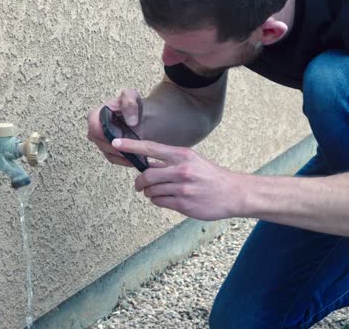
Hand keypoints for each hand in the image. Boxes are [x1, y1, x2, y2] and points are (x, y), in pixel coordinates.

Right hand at [87, 89, 144, 167]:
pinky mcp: (108, 151)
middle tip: (130, 146)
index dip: (104, 133)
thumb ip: (129, 102)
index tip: (120, 136)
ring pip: (106, 151)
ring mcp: (101, 141)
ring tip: (135, 152)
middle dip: (114, 145)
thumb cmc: (134, 106)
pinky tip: (134, 159)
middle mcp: (95, 129)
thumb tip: (130, 122)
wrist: (143, 117)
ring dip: (120, 153)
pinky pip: (112, 158)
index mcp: (96, 114)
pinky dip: (123, 160)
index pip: (94, 126)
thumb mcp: (132, 96)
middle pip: (99, 141)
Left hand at [112, 138, 243, 220]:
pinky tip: (168, 198)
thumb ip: (170, 161)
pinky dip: (158, 201)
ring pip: (151, 190)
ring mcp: (182, 188)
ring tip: (160, 191)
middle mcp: (181, 169)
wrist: (233, 192)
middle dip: (139, 182)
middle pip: (146, 175)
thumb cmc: (210, 175)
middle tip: (140, 184)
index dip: (131, 146)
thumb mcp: (192, 160)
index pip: (150, 147)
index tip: (116, 143)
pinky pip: (159, 202)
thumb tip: (146, 165)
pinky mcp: (183, 203)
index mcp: (182, 154)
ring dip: (150, 192)